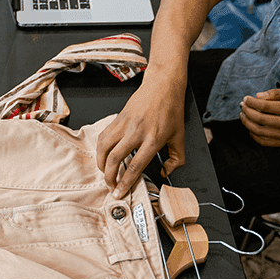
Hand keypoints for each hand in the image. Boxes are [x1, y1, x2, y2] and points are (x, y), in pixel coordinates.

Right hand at [96, 79, 186, 197]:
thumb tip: (166, 173)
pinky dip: (100, 149)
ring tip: (105, 173)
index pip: (135, 166)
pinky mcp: (117, 118)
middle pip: (115, 159)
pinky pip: (103, 136)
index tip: (119, 192)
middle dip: (110, 177)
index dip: (125, 183)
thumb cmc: (171, 110)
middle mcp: (136, 132)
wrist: (162, 86)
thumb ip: (176, 159)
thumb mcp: (180, 136)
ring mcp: (125, 124)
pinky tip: (103, 156)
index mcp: (153, 139)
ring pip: (104, 148)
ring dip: (101, 164)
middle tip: (111, 186)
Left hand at [239, 87, 279, 146]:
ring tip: (243, 115)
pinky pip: (265, 142)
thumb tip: (258, 96)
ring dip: (247, 123)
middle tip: (242, 106)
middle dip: (247, 112)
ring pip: (260, 132)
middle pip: (261, 119)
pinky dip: (254, 135)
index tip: (246, 99)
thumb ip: (276, 93)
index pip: (266, 106)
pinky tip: (250, 127)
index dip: (252, 102)